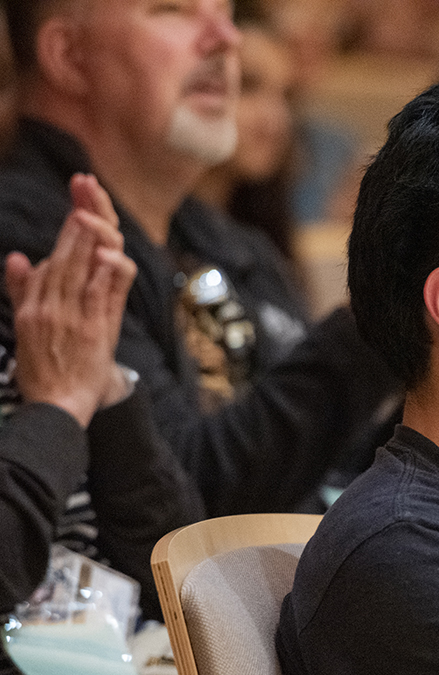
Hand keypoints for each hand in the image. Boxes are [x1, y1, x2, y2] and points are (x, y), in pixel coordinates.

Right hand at [7, 174, 135, 427]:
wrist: (56, 408)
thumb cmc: (46, 370)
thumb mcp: (27, 328)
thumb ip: (22, 291)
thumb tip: (17, 257)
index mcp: (35, 305)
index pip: (54, 260)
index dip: (68, 231)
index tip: (80, 205)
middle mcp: (48, 307)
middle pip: (64, 257)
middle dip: (76, 222)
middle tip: (87, 190)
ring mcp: (68, 318)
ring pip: (77, 271)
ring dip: (85, 240)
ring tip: (91, 211)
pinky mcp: (89, 332)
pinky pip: (97, 297)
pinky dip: (102, 275)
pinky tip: (108, 254)